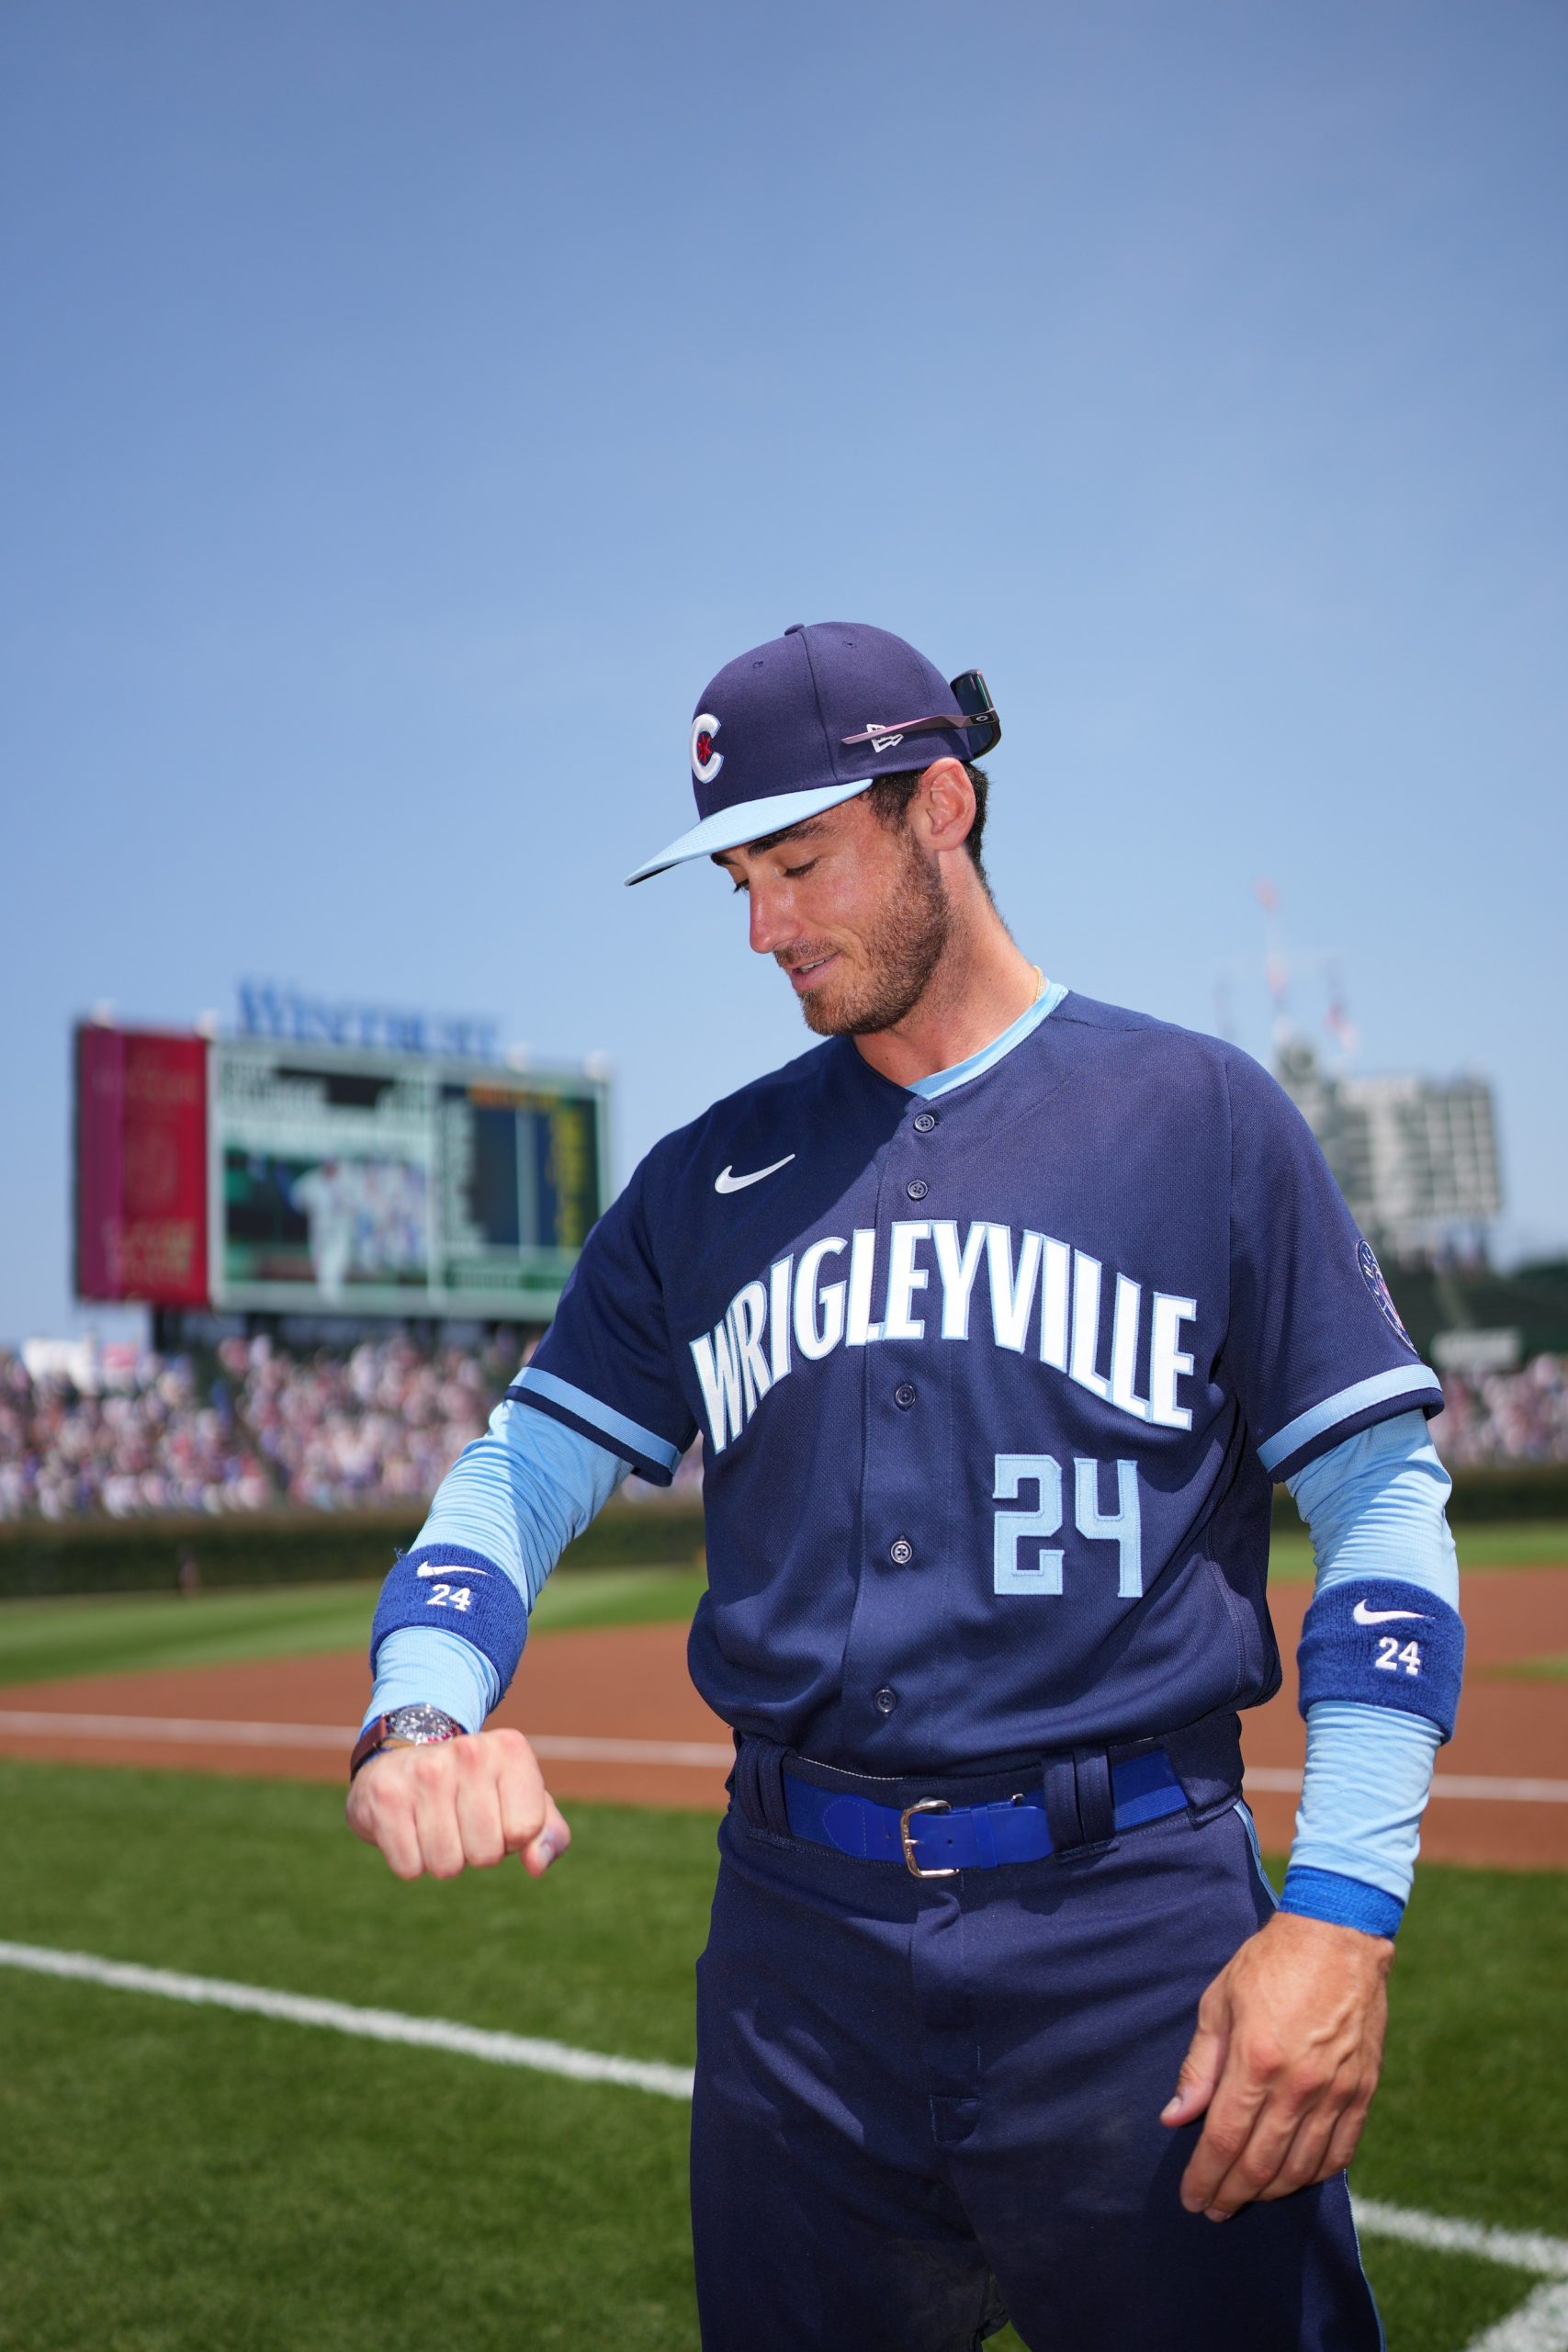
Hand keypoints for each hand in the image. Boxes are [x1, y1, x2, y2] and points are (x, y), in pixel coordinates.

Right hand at [345, 1727, 569, 1882]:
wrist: (402, 1761)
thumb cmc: (475, 1790)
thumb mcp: (522, 1800)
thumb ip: (549, 1834)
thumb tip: (536, 1865)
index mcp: (510, 1748)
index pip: (525, 1831)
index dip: (511, 1837)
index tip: (496, 1813)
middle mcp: (469, 1751)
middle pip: (487, 1853)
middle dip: (476, 1851)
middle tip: (461, 1820)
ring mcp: (424, 1771)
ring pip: (446, 1865)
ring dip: (442, 1858)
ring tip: (435, 1823)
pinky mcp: (386, 1796)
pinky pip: (409, 1866)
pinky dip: (410, 1860)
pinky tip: (409, 1827)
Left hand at [1160, 1910, 1392, 2220]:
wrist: (1338, 1936)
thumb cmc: (1269, 1963)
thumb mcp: (1218, 2002)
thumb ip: (1198, 2066)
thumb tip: (1175, 2117)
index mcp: (1256, 2061)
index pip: (1224, 2139)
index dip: (1205, 2176)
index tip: (1191, 2198)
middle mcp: (1298, 2085)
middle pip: (1260, 2164)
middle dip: (1231, 2194)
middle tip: (1213, 2210)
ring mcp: (1335, 2092)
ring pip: (1301, 2167)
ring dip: (1270, 2192)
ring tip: (1246, 2196)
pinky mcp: (1363, 2091)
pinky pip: (1340, 2152)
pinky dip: (1314, 2175)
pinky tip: (1294, 2178)